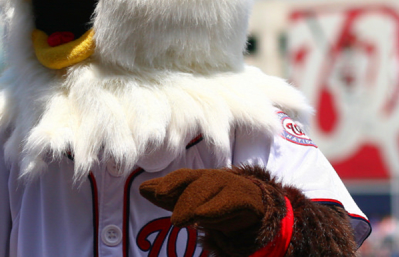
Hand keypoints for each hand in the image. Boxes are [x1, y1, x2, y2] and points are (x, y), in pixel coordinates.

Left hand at [139, 168, 265, 233]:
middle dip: (172, 187)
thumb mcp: (193, 202)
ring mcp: (227, 184)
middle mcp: (210, 178)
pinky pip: (227, 201)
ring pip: (205, 189)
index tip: (143, 190)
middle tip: (159, 197)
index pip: (177, 178)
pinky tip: (200, 216)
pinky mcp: (243, 197)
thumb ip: (171, 197)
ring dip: (189, 203)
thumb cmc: (218, 201)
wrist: (256, 204)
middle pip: (188, 180)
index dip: (162, 184)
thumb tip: (143, 189)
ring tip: (177, 220)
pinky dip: (213, 209)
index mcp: (196, 178)